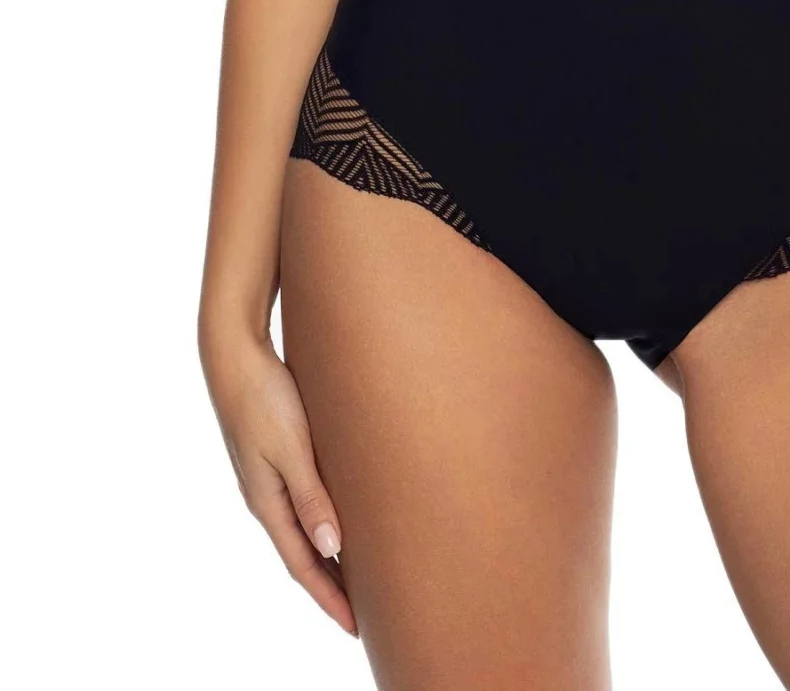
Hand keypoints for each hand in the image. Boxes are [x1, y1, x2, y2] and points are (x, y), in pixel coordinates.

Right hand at [199, 325, 357, 637]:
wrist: (235, 352)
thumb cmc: (265, 396)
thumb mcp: (292, 447)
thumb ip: (311, 496)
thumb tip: (332, 547)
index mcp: (267, 502)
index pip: (303, 564)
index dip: (329, 597)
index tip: (356, 627)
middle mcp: (266, 498)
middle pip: (303, 554)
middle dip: (331, 586)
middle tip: (364, 614)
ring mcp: (267, 478)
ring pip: (303, 529)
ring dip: (328, 556)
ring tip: (358, 576)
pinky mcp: (275, 456)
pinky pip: (302, 503)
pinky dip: (322, 523)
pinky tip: (339, 519)